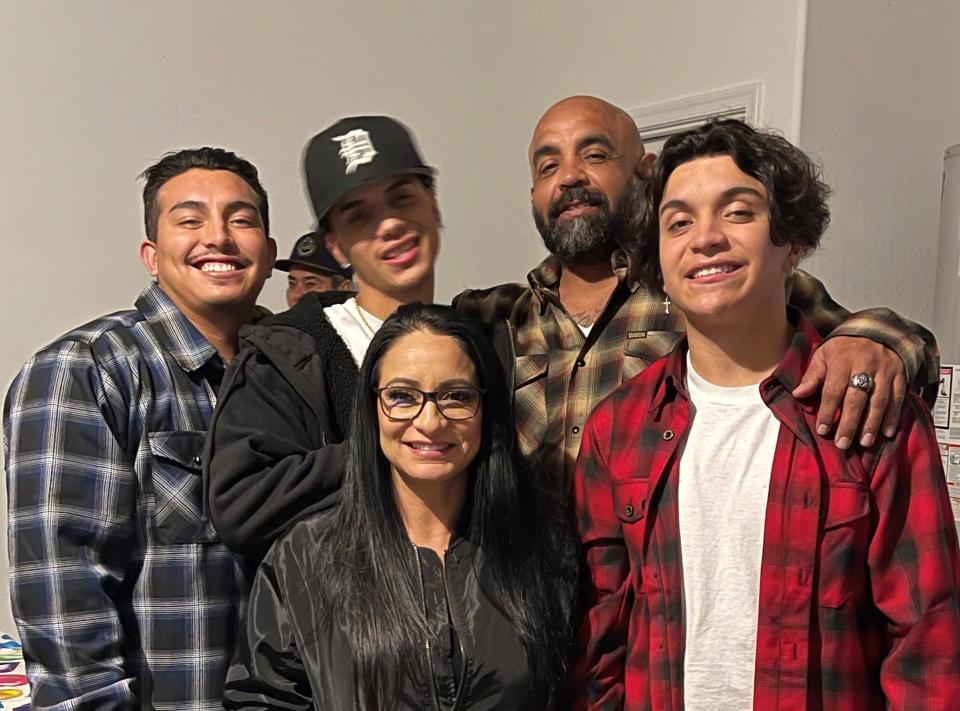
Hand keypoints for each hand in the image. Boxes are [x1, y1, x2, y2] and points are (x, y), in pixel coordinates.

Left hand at [792, 336, 906, 448]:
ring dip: (872, 424)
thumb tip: (798, 394)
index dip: (827, 411)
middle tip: (842, 444)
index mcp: (843, 360)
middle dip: (849, 423)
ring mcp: (885, 371)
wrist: (876, 331)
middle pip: (857, 398)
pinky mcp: (900, 375)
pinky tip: (887, 433)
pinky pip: (898, 398)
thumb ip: (812, 375)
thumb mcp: (824, 355)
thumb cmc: (844, 349)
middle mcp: (866, 365)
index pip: (833, 389)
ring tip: (864, 443)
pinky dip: (893, 417)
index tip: (823, 430)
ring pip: (879, 401)